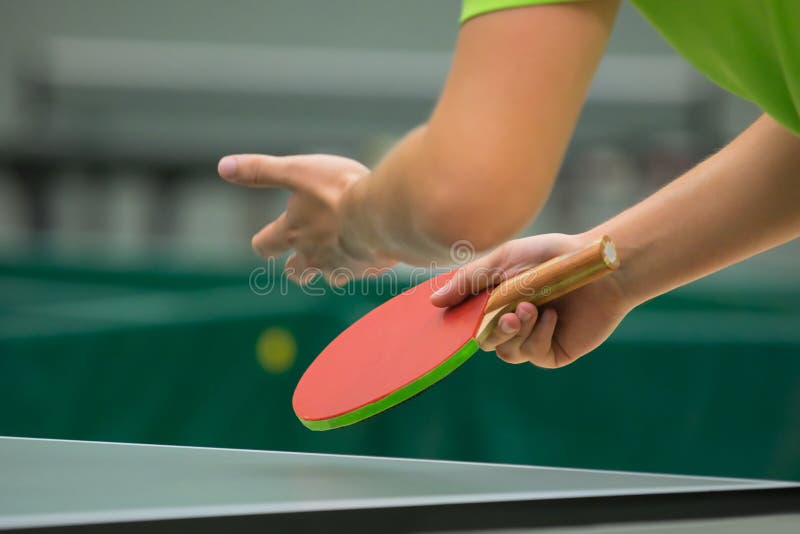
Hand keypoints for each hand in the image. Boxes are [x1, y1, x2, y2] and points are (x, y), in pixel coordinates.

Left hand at [218, 153, 394, 284]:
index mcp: (292, 233)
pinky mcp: (368, 270)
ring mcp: (341, 267)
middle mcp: (313, 256)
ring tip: (339, 253)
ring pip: (329, 276)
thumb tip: (223, 167)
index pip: (264, 246)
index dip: (263, 244)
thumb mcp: (296, 171)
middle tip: (299, 260)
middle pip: (295, 273)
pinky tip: (372, 251)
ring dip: (330, 267)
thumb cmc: (337, 190)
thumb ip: (260, 171)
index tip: (265, 243)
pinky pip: (361, 271)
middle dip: (295, 267)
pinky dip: (362, 263)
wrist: (381, 214)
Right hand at [431, 233, 631, 367]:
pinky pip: (532, 353)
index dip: (453, 326)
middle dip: (493, 329)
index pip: (465, 321)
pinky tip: (553, 317)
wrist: (597, 265)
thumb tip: (433, 302)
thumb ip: (468, 281)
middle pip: (484, 341)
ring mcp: (531, 338)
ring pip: (506, 351)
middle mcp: (511, 321)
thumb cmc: (551, 256)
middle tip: (509, 314)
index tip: (440, 328)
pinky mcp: (552, 350)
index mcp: (495, 300)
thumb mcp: (503, 261)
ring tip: (532, 309)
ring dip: (515, 331)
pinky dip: (538, 334)